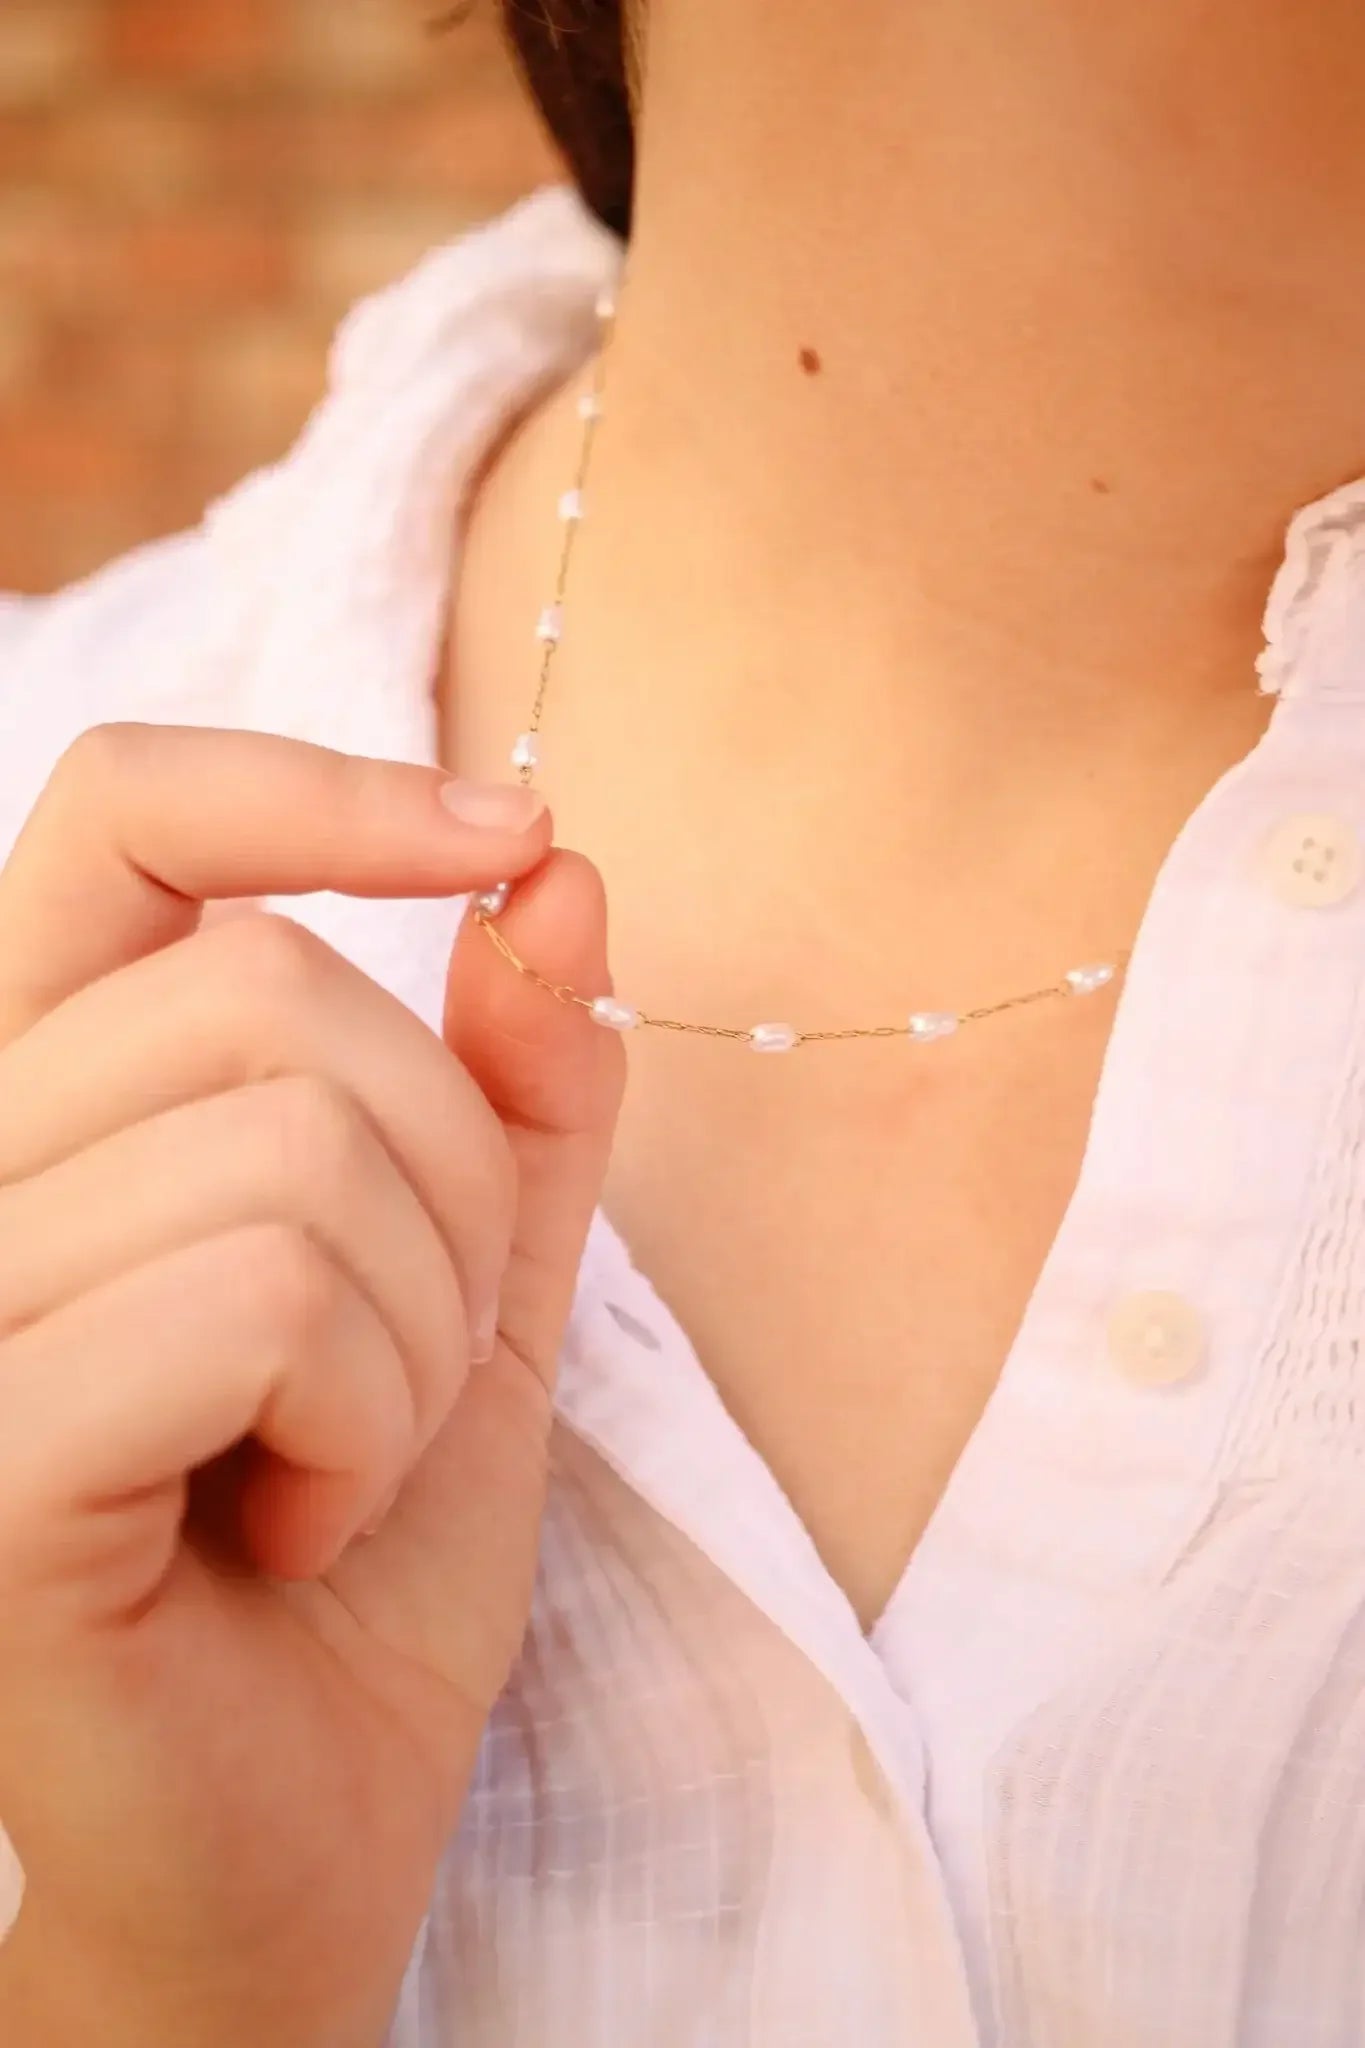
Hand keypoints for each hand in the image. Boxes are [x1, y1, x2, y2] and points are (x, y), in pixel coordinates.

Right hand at [0, 725, 624, 2046]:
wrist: (294, 1846)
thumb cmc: (361, 1563)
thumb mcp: (475, 1289)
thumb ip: (510, 1092)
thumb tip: (553, 877)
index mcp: (58, 1104)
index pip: (124, 818)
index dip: (313, 784)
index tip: (505, 832)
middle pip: (270, 992)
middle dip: (439, 1184)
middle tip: (393, 1370)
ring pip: (291, 1143)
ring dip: (412, 1329)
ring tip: (342, 1461)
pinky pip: (260, 1295)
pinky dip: (363, 1419)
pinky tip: (302, 1525)